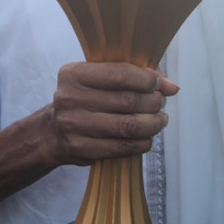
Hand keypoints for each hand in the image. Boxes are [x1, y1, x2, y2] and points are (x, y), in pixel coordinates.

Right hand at [40, 58, 174, 163]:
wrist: (52, 131)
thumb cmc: (84, 99)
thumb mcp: (99, 78)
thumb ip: (134, 76)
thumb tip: (171, 86)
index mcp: (73, 74)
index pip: (119, 74)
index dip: (146, 80)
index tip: (159, 85)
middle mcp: (69, 98)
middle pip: (127, 101)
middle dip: (153, 102)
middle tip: (161, 103)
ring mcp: (73, 126)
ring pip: (128, 126)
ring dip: (152, 124)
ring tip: (159, 120)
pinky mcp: (81, 149)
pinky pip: (122, 148)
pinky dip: (142, 143)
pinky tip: (147, 138)